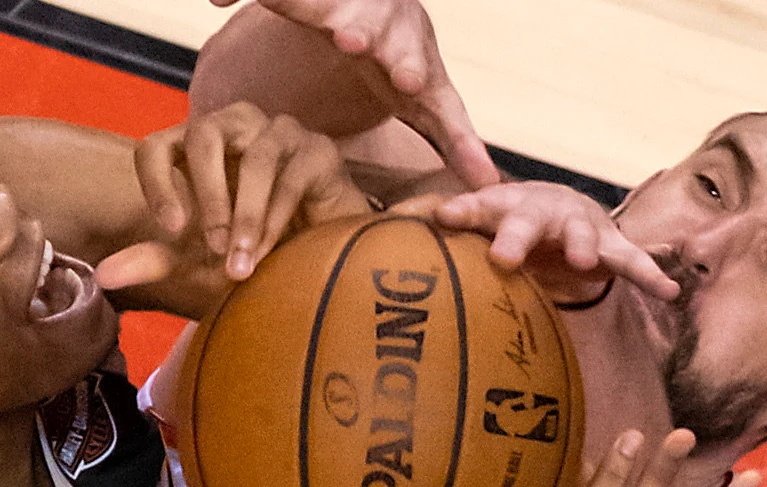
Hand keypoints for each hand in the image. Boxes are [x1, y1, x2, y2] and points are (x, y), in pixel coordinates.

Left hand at [98, 101, 370, 287]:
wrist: (318, 266)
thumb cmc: (250, 254)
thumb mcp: (196, 263)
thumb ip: (154, 262)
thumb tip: (103, 276)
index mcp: (195, 149)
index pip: (157, 146)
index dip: (158, 182)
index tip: (171, 229)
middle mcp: (236, 128)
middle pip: (205, 134)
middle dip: (208, 195)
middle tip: (213, 246)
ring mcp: (280, 133)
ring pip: (256, 156)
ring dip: (246, 214)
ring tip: (243, 263)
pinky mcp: (320, 150)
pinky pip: (293, 175)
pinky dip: (278, 218)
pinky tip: (273, 252)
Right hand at [217, 0, 498, 188]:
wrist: (380, 16)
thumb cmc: (405, 67)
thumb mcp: (432, 103)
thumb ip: (458, 141)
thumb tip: (493, 188)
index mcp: (407, 48)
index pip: (411, 56)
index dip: (408, 65)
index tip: (407, 78)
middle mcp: (375, 19)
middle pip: (370, 19)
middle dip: (363, 26)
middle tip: (351, 37)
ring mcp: (336, 5)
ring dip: (298, 1)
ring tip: (272, 1)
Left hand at [432, 181, 680, 304]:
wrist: (562, 207)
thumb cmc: (508, 222)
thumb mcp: (477, 223)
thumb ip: (446, 229)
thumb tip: (391, 230)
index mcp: (504, 205)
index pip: (478, 206)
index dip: (461, 211)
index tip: (442, 218)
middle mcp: (542, 211)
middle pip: (527, 219)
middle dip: (517, 235)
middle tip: (505, 256)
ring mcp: (579, 227)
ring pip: (580, 235)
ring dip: (581, 247)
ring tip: (582, 263)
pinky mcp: (610, 245)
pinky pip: (631, 261)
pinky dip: (650, 274)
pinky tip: (670, 290)